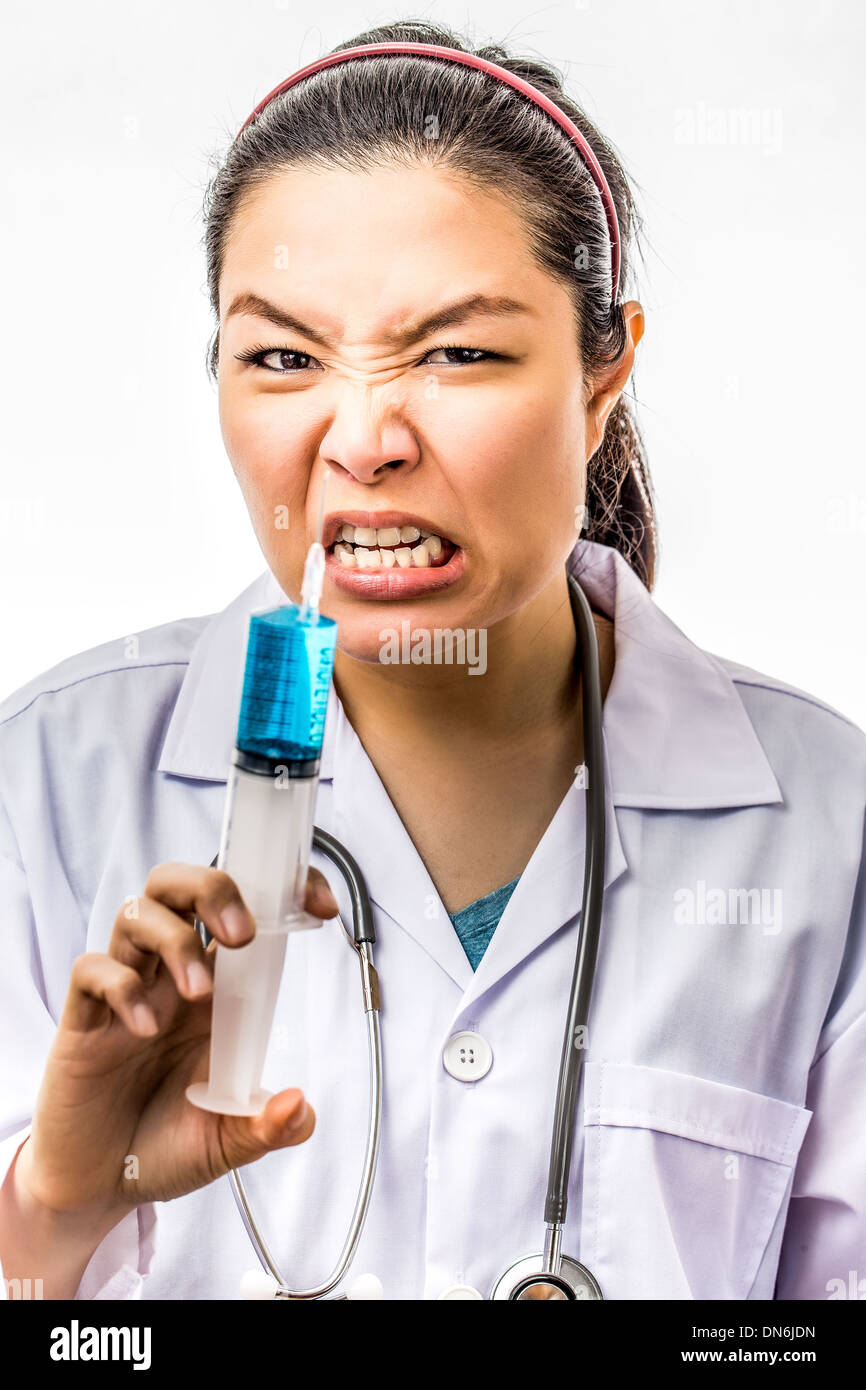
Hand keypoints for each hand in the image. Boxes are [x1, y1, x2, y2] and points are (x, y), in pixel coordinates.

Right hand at [17, 862, 338, 1223]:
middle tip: (242, 934)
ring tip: (197, 993)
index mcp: (216, 991)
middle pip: (178, 887)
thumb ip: (267, 1127)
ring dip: (174, 940)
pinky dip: (121, 986)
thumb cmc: (163, 1147)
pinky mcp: (83, 1020)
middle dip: (212, 889)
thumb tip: (300, 1107)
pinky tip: (144, 1027)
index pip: (240, 909)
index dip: (277, 892)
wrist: (100, 1187)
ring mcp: (125, 993)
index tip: (320, 907)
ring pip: (137, 913)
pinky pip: (92, 970)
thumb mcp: (228, 1143)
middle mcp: (169, 978)